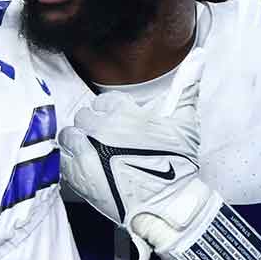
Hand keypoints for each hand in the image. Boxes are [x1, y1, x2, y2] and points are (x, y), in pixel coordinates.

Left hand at [57, 52, 214, 259]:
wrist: (165, 204)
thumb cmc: (176, 164)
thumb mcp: (185, 122)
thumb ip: (187, 87)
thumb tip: (199, 55)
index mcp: (122, 113)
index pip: (104, 102)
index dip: (111, 114)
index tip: (119, 126)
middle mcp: (100, 128)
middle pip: (84, 117)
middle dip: (94, 127)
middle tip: (107, 143)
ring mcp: (86, 151)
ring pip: (69, 135)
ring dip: (78, 142)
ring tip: (93, 155)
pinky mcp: (76, 174)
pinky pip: (61, 158)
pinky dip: (69, 161)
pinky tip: (84, 168)